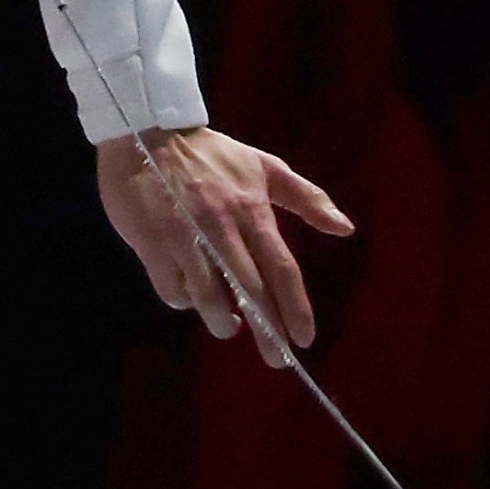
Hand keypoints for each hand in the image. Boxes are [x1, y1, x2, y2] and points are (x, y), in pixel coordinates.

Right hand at [95, 127, 353, 366]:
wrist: (144, 129)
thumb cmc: (210, 153)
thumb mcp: (262, 165)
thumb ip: (306, 197)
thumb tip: (346, 229)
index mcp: (250, 210)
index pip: (281, 268)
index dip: (294, 308)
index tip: (304, 339)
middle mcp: (220, 227)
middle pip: (249, 291)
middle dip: (266, 330)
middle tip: (277, 359)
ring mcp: (183, 236)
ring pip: (208, 296)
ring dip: (221, 320)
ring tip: (228, 326)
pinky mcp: (151, 241)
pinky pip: (171, 286)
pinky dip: (183, 299)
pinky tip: (189, 296)